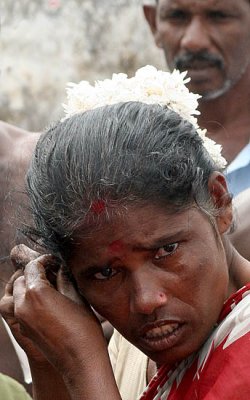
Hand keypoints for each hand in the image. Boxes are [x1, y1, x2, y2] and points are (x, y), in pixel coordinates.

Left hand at [0, 244, 104, 375]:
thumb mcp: (76, 296)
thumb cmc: (83, 329)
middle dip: (35, 272)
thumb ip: (64, 277)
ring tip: (45, 286)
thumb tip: (60, 267)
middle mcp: (23, 304)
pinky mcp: (23, 328)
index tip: (55, 260)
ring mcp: (21, 318)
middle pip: (21, 278)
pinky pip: (17, 307)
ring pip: (15, 293)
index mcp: (36, 293)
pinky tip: (44, 300)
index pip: (33, 266)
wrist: (79, 361)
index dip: (45, 260)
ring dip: (27, 285)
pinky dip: (25, 299)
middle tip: (53, 271)